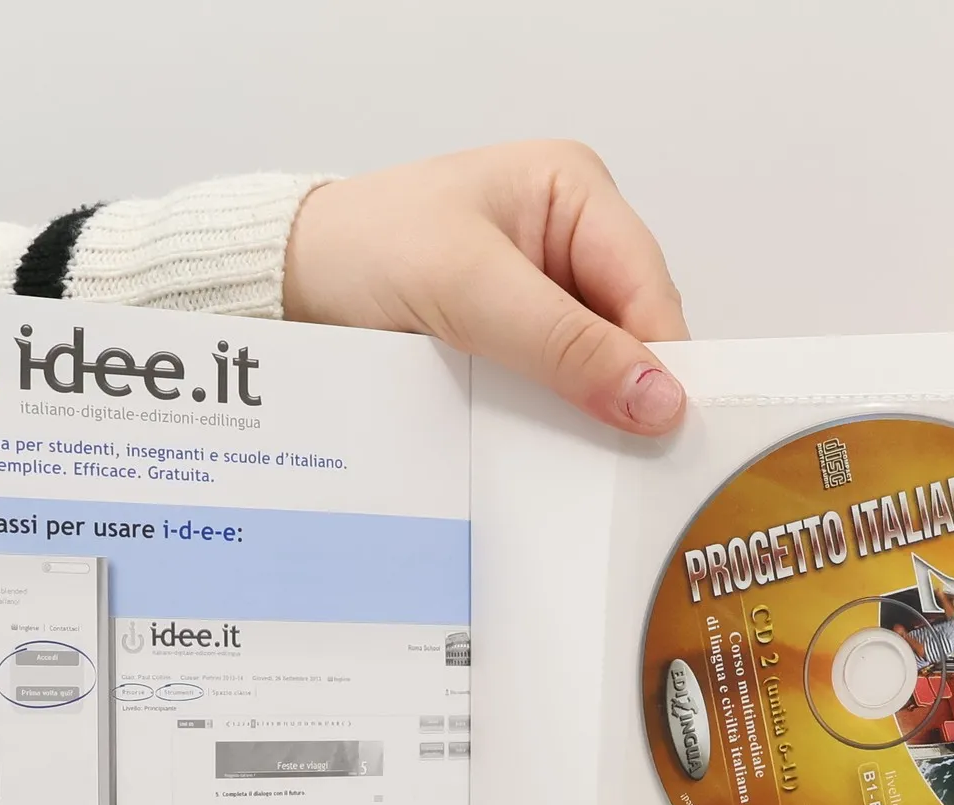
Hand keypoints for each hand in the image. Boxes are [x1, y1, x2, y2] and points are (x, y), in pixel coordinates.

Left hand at [285, 141, 688, 434]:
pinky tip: (545, 452)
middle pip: (630, 331)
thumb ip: (566, 344)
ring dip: (587, 413)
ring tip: (585, 463)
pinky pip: (552, 390)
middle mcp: (568, 240)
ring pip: (595, 369)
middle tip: (629, 461)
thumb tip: (657, 396)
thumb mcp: (471, 289)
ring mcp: (540, 295)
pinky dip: (550, 422)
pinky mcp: (510, 341)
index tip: (667, 429)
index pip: (648, 286)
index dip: (663, 359)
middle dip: (626, 391)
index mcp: (573, 191)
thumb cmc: (364, 250)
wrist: (287, 283)